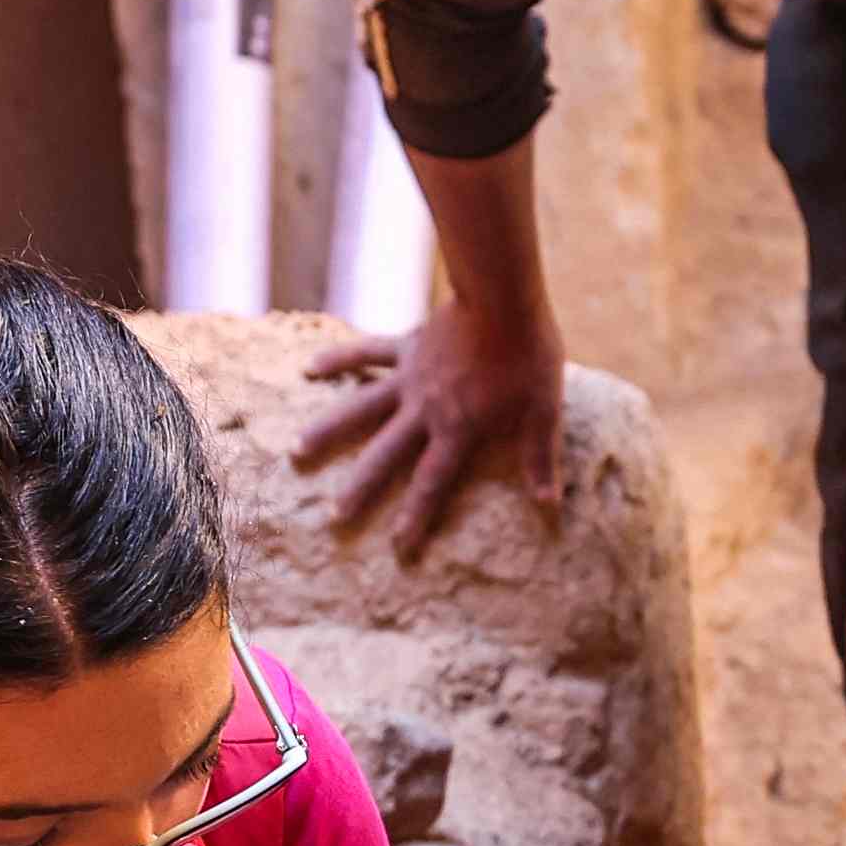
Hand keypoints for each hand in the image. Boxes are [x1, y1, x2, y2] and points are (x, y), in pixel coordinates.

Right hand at [294, 310, 564, 558]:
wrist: (504, 298)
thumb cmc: (529, 357)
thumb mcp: (544, 412)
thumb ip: (539, 459)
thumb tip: (549, 505)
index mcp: (458, 430)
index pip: (432, 483)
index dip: (415, 517)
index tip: (397, 547)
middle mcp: (424, 410)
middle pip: (386, 456)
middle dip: (360, 488)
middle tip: (333, 517)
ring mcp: (409, 377)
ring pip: (360, 409)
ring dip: (328, 430)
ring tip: (296, 451)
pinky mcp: (405, 346)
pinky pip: (365, 354)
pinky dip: (338, 360)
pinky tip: (309, 369)